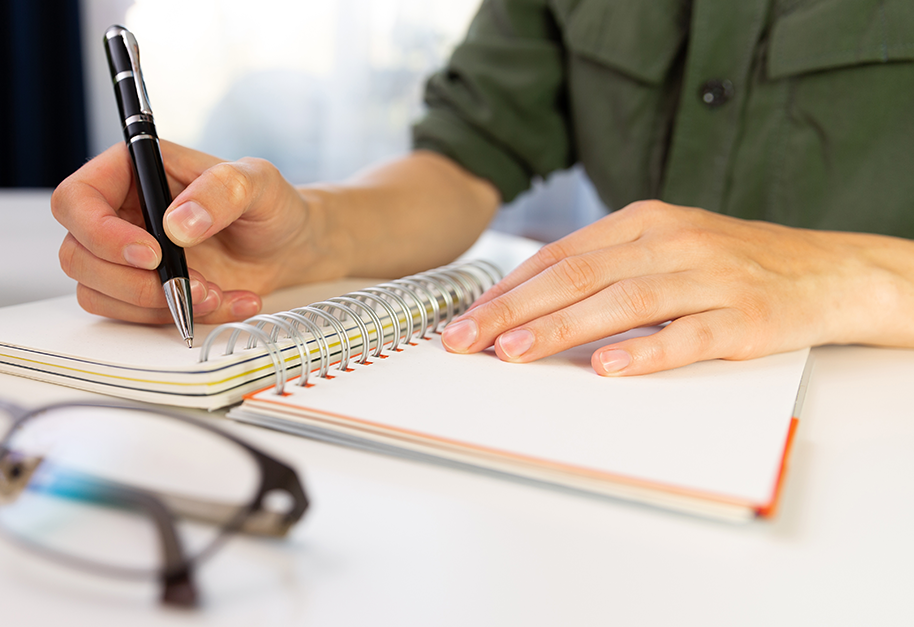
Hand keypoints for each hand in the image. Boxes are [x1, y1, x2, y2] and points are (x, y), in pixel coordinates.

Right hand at [51, 140, 335, 323]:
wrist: (285, 245)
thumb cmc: (266, 203)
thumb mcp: (256, 184)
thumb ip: (221, 191)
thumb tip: (177, 224)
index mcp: (130, 170)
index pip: (76, 200)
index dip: (100, 233)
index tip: (151, 254)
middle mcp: (118, 213)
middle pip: (77, 256)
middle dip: (133, 282)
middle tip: (189, 284)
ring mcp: (124, 256)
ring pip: (99, 292)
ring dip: (155, 304)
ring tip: (216, 292)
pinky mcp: (140, 291)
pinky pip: (133, 316)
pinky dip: (177, 318)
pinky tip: (224, 302)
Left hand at [440, 201, 913, 374]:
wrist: (828, 271)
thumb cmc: (731, 263)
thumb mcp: (665, 247)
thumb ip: (605, 268)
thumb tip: (526, 302)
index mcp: (645, 223)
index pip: (560, 257)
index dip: (507, 291)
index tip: (464, 321)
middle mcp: (672, 243)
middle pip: (578, 276)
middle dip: (513, 311)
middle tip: (467, 341)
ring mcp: (709, 280)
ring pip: (623, 302)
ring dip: (561, 328)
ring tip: (515, 352)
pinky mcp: (744, 319)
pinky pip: (688, 335)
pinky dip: (646, 351)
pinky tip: (608, 367)